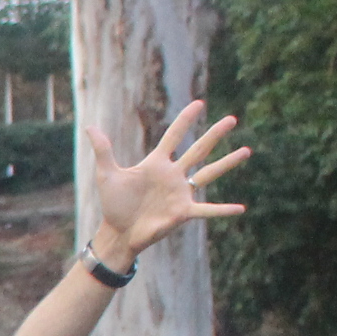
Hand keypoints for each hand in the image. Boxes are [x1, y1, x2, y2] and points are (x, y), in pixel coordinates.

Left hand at [85, 100, 248, 265]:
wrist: (118, 232)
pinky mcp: (182, 212)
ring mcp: (180, 192)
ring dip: (227, 163)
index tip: (199, 103)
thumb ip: (103, 151)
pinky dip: (222, 210)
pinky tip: (241, 209)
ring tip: (247, 150)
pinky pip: (207, 210)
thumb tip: (89, 126)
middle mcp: (173, 175)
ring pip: (209, 173)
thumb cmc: (114, 204)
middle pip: (198, 149)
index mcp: (157, 163)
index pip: (174, 137)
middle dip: (214, 134)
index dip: (185, 120)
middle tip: (232, 119)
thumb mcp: (107, 175)